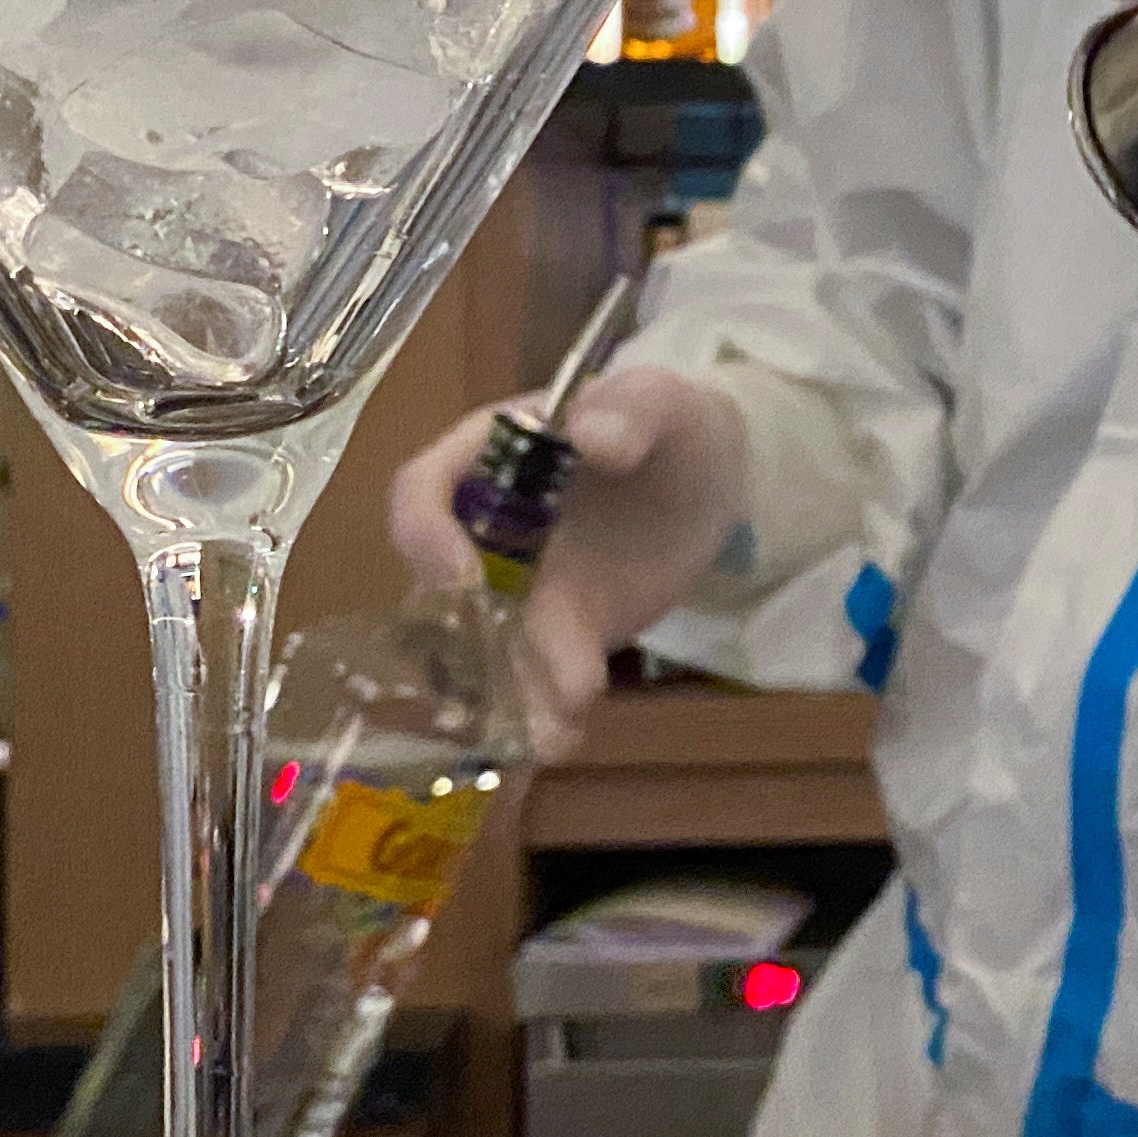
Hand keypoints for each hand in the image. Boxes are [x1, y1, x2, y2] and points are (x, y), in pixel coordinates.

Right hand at [387, 365, 747, 762]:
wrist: (714, 479)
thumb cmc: (674, 425)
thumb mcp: (665, 401)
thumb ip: (631, 407)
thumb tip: (586, 432)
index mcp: (492, 455)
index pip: (424, 490)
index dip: (424, 533)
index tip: (459, 576)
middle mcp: (487, 528)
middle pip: (446, 591)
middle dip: (470, 640)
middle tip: (502, 679)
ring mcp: (522, 587)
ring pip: (492, 648)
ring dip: (510, 693)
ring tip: (549, 732)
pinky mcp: (562, 632)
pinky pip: (541, 676)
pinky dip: (548, 710)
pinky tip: (568, 735)